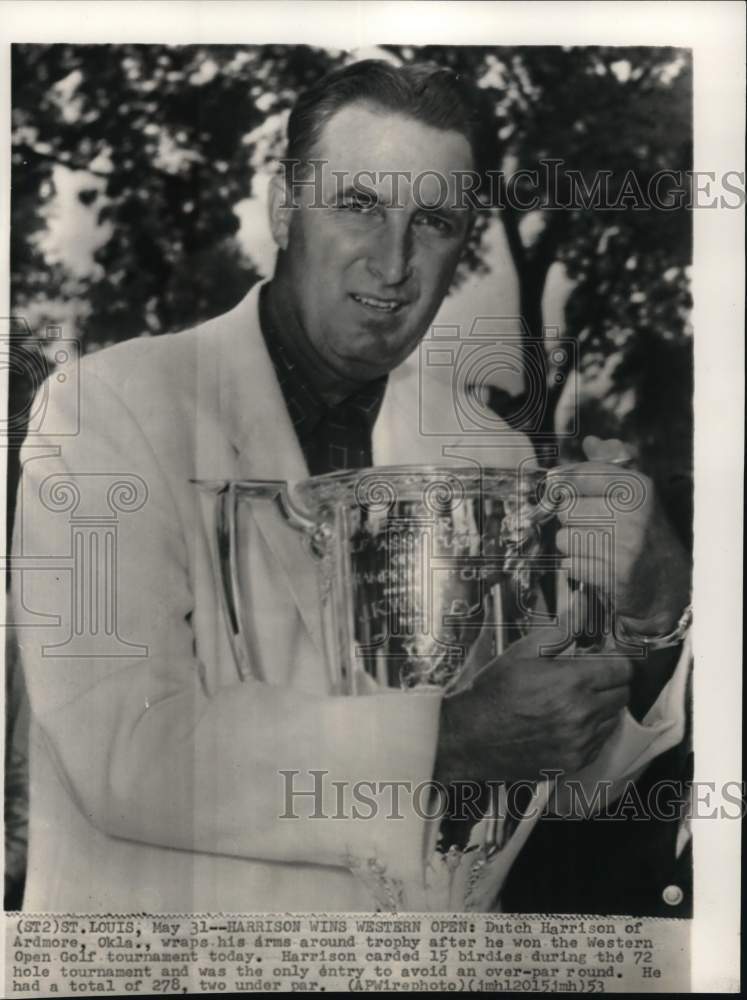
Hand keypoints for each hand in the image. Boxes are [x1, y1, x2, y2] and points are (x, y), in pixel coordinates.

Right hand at [435, 601, 632, 783]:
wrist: (473, 736)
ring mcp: (580, 741)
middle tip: (587, 678)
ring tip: (575, 700)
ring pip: (614, 718)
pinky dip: (592, 730)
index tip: (605, 659)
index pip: (622, 669)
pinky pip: (601, 741)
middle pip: (623, 693)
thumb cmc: (495, 692)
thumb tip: (581, 610)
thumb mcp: (522, 652)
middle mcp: (582, 714)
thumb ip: (559, 631)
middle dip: (610, 682)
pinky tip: (569, 721)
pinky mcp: (575, 760)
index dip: (615, 660)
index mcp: (572, 682)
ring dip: (603, 707)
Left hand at [549, 436, 689, 635]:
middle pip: (566, 509)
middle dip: (572, 520)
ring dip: (573, 545)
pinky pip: (570, 564)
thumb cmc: (643, 533)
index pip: (580, 475)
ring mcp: (626, 545)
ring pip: (564, 538)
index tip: (557, 485)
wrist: (668, 586)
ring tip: (596, 548)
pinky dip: (577, 567)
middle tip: (592, 527)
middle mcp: (634, 513)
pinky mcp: (616, 574)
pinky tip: (597, 566)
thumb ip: (610, 465)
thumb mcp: (635, 494)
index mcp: (638, 487)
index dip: (563, 482)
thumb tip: (591, 441)